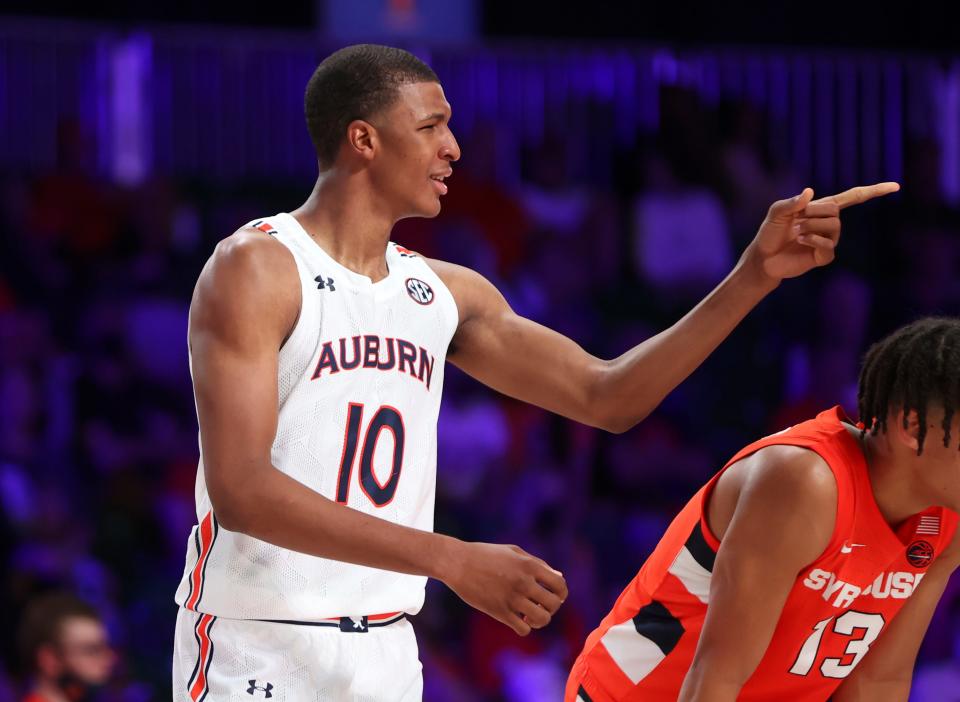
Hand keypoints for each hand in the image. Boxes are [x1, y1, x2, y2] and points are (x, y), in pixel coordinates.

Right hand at [440, 541, 566, 635]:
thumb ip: (537, 563)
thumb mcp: (513, 552)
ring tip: (529, 615)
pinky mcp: (499, 611)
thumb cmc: (485, 555)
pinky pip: (523, 629)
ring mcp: (512, 598)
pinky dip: (524, 628)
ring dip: (539, 620)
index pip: (560, 585)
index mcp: (529, 565)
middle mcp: (524, 582)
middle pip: (554, 604)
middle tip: (540, 606)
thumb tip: (559, 577)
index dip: (560, 593)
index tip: (552, 595)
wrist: (457, 562)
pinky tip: (516, 620)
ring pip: (542, 619)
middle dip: (551, 608)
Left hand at [743, 182, 899, 282]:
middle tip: (795, 221)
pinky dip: (813, 240)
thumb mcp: (776, 213)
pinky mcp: (824, 256)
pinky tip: (800, 241)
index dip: (874, 191)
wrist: (764, 258)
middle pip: (836, 210)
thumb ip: (790, 202)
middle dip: (812, 213)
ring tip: (797, 232)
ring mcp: (829, 240)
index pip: (854, 197)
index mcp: (822, 208)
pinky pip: (828, 245)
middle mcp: (830, 223)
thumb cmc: (770, 233)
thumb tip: (810, 192)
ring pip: (833, 226)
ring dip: (811, 226)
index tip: (896, 186)